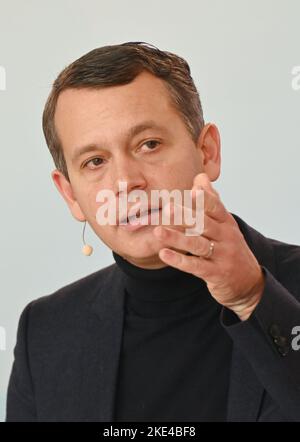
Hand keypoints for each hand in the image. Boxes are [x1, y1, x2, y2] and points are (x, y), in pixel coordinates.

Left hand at [153, 173, 264, 320]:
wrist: (248, 282)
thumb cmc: (230, 248)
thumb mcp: (224, 224)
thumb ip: (211, 201)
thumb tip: (200, 176)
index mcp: (226, 222)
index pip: (216, 207)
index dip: (204, 199)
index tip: (191, 189)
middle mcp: (226, 237)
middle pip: (204, 224)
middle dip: (185, 216)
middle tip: (166, 208)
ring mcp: (221, 256)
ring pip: (197, 244)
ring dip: (177, 238)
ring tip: (158, 231)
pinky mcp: (215, 273)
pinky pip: (195, 266)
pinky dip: (179, 260)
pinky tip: (164, 254)